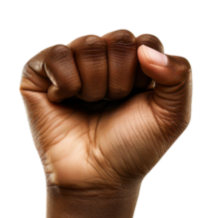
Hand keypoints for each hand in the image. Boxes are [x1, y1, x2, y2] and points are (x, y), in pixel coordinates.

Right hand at [19, 29, 193, 190]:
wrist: (96, 177)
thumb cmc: (133, 147)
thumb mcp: (173, 114)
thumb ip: (180, 74)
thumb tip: (144, 50)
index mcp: (133, 62)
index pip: (145, 41)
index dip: (144, 75)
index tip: (137, 100)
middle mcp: (101, 57)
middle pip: (118, 39)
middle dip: (119, 80)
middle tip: (110, 104)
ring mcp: (68, 63)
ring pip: (87, 44)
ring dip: (93, 84)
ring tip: (88, 104)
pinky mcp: (37, 73)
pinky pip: (55, 54)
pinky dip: (65, 81)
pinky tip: (62, 99)